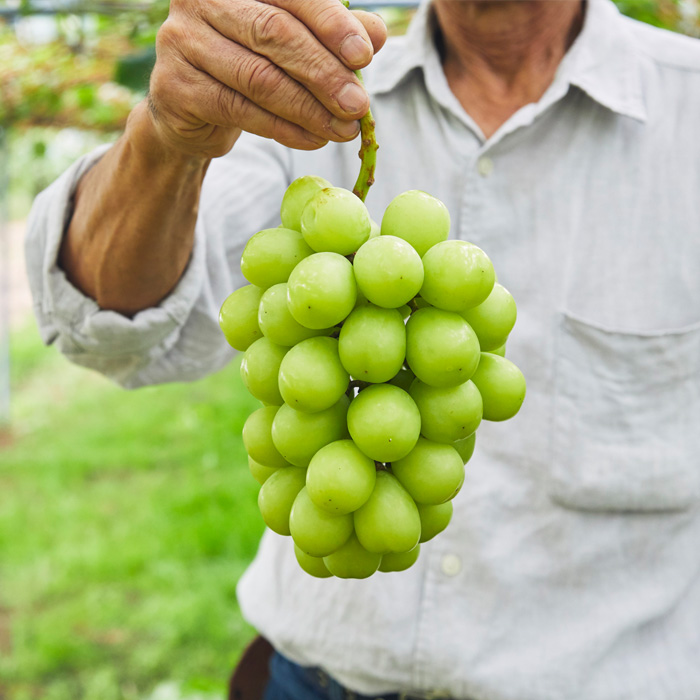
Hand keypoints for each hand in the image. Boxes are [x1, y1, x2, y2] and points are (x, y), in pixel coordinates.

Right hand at [147, 0, 386, 158]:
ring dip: (309, 110)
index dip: (330, 23)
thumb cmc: (251, 62)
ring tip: (343, 130)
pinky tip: (313, 140)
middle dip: (324, 73)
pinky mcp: (176, 86)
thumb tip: (376, 35)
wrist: (194, 107)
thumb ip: (332, 34)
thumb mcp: (296, 43)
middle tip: (358, 106)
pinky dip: (284, 129)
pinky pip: (241, 110)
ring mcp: (182, 40)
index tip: (364, 56)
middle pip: (275, 33)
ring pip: (259, 78)